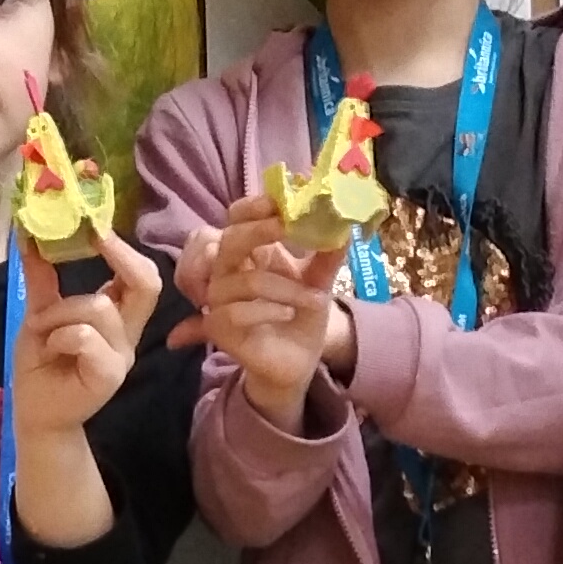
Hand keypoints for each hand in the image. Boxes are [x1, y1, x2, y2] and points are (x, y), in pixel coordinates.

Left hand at [11, 220, 159, 443]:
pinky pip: (85, 336)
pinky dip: (59, 335)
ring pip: (98, 307)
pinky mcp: (109, 375)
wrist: (36, 415)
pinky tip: (50, 349)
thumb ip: (43, 280)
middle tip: (96, 236)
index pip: (141, 277)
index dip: (125, 249)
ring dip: (59, 312)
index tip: (96, 224)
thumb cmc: (42, 367)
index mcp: (117, 317)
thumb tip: (31, 235)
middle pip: (147, 284)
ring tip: (44, 332)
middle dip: (121, 256)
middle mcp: (126, 334)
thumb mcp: (40, 315)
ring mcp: (121, 355)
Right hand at [189, 194, 350, 418]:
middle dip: (258, 230)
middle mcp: (228, 270)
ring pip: (245, 280)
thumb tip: (344, 226)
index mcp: (250, 251)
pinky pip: (236, 312)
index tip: (279, 202)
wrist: (297, 361)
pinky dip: (268, 310)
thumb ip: (328, 254)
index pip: (237, 218)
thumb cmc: (301, 316)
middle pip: (230, 239)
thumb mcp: (320, 281)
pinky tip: (289, 315)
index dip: (253, 207)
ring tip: (317, 300)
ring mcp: (219, 299)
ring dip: (286, 289)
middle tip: (286, 226)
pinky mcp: (218, 327)